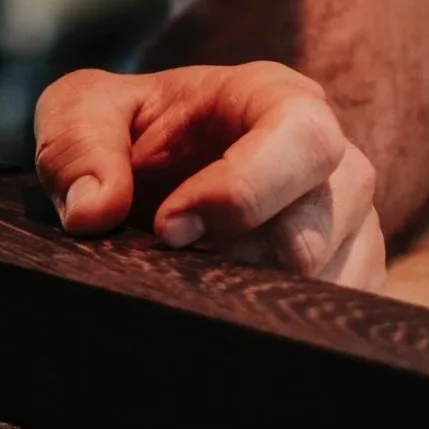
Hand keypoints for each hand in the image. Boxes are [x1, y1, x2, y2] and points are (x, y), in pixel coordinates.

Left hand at [33, 62, 384, 288]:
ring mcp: (350, 225)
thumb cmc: (129, 131)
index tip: (169, 229)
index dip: (243, 189)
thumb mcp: (82, 112)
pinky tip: (227, 316)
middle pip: (322, 221)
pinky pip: (339, 320)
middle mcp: (332, 160)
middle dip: (241, 260)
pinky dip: (279, 330)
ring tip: (198, 290)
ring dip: (258, 302)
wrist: (152, 173)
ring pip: (332, 281)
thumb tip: (91, 210)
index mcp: (275, 97)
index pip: (301, 136)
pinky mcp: (351, 279)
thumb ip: (77, 145)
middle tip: (178, 271)